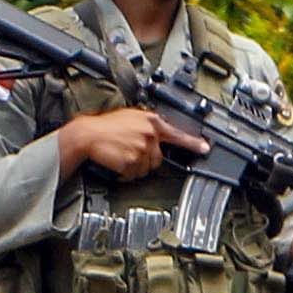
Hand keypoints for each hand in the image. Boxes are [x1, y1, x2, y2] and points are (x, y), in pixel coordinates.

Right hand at [58, 108, 205, 182]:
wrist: (87, 135)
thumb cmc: (104, 127)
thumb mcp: (130, 118)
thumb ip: (147, 125)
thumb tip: (158, 134)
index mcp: (151, 121)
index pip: (177, 134)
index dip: (193, 143)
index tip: (205, 148)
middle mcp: (150, 134)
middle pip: (158, 158)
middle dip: (146, 159)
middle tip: (130, 153)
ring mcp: (142, 148)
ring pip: (146, 168)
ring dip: (134, 167)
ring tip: (121, 156)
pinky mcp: (133, 161)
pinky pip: (134, 174)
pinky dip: (125, 173)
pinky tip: (117, 163)